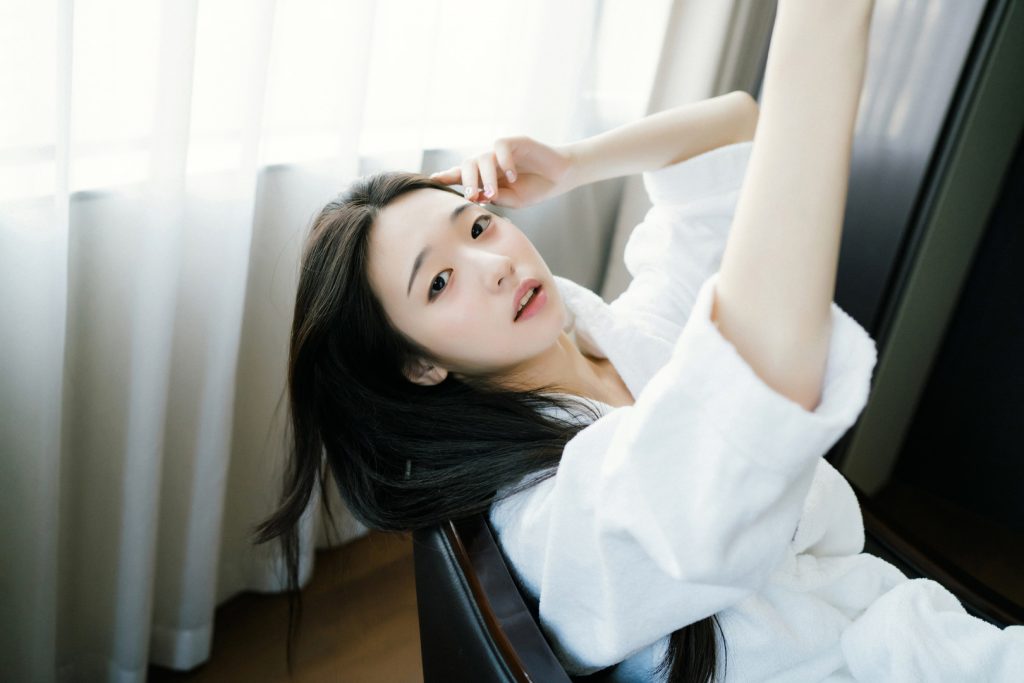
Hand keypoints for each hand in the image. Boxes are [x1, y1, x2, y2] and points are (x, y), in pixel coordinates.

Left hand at [429, 136, 577, 208]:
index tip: (432, 181)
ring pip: (482, 158)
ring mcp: (501, 151)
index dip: (447, 176)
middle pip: (467, 165)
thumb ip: (496, 197)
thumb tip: (477, 196)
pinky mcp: (515, 141)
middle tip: (470, 196)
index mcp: (486, 177)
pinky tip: (512, 176)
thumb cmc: (536, 188)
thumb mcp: (514, 200)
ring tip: (493, 193)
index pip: (462, 175)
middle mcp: (490, 162)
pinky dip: (503, 162)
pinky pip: (500, 147)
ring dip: (485, 178)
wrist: (561, 177)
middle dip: (465, 181)